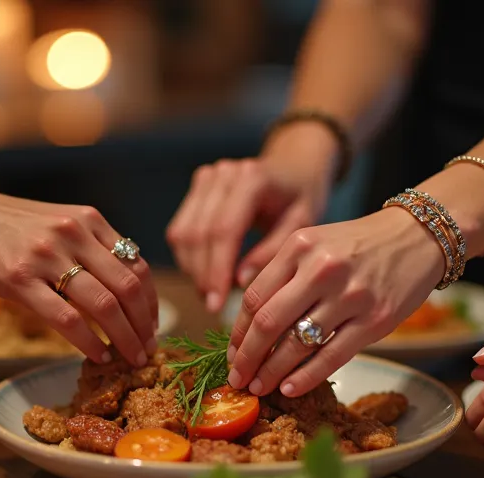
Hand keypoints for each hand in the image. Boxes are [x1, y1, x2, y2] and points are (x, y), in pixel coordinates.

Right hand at [0, 186, 158, 366]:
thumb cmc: (9, 227)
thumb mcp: (59, 224)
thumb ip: (91, 248)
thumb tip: (125, 289)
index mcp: (89, 220)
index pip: (136, 264)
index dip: (152, 301)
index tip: (152, 326)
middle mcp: (74, 234)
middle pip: (128, 287)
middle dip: (144, 325)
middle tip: (148, 349)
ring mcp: (47, 256)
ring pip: (103, 305)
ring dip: (124, 338)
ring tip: (131, 357)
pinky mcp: (19, 279)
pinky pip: (66, 318)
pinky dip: (89, 342)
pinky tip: (97, 355)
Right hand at [165, 124, 336, 312]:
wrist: (295, 166)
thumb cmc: (302, 199)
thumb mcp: (301, 227)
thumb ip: (272, 253)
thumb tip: (239, 282)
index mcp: (252, 179)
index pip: (223, 231)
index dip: (217, 271)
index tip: (217, 304)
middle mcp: (224, 173)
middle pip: (198, 233)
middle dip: (202, 275)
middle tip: (213, 306)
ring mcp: (207, 176)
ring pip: (182, 233)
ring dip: (192, 268)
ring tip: (210, 294)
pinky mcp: (197, 185)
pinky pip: (181, 228)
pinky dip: (188, 256)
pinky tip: (206, 274)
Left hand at [225, 206, 445, 396]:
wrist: (416, 237)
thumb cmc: (357, 245)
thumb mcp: (314, 244)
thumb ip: (282, 275)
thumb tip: (247, 327)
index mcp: (299, 247)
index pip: (254, 297)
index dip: (238, 332)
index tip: (232, 354)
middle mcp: (322, 269)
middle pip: (269, 323)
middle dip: (247, 358)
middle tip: (237, 378)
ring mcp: (350, 296)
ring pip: (298, 344)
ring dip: (272, 372)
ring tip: (261, 387)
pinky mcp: (376, 320)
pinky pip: (332, 356)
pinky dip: (306, 377)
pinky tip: (290, 388)